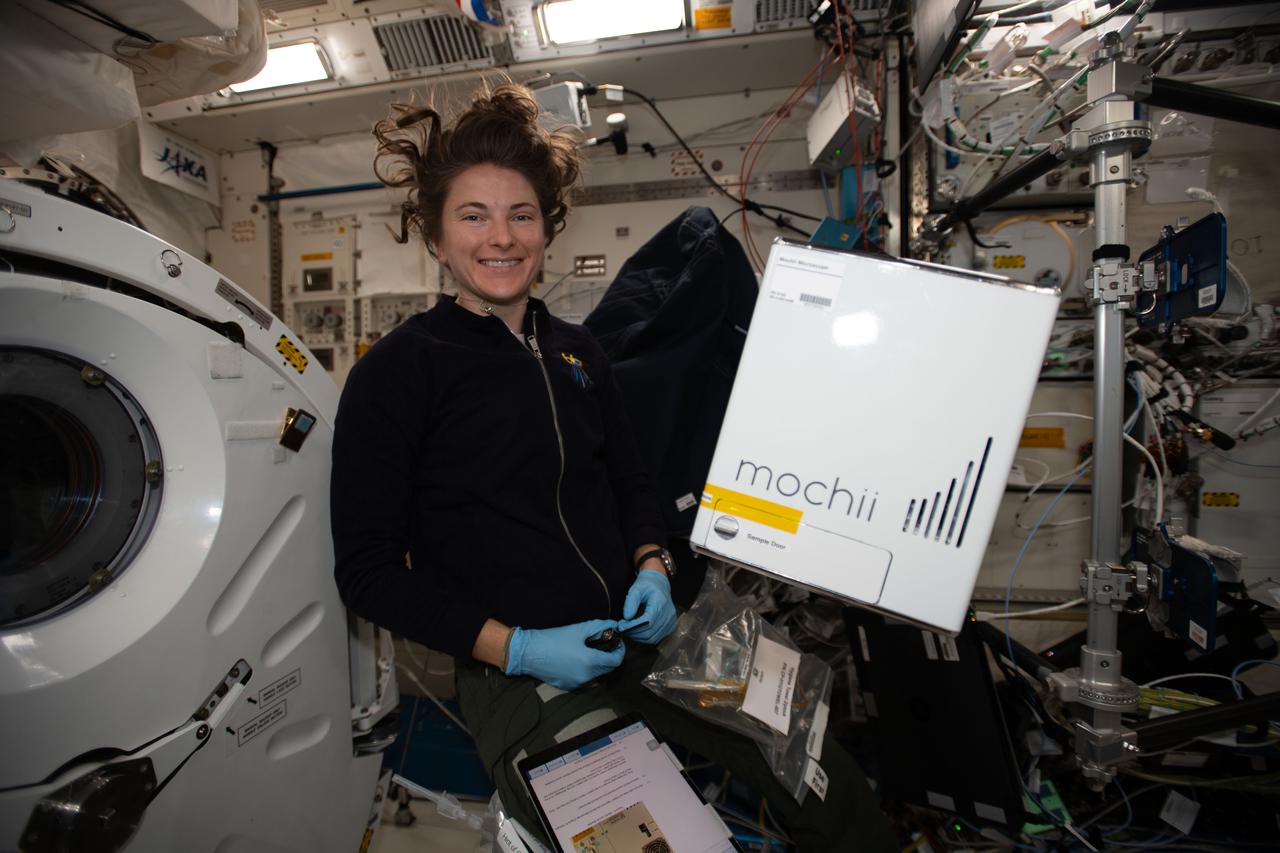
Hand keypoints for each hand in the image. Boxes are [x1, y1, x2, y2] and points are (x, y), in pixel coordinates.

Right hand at [504, 619, 624, 689]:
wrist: (528, 653)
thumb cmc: (552, 639)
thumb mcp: (578, 629)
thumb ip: (599, 626)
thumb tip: (613, 625)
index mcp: (590, 662)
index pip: (615, 661)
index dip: (620, 650)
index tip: (617, 642)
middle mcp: (586, 677)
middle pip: (608, 669)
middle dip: (610, 656)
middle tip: (605, 643)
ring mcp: (577, 684)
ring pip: (597, 675)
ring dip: (599, 664)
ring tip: (591, 650)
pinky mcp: (568, 686)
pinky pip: (585, 679)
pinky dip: (587, 670)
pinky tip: (578, 659)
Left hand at [620, 569, 677, 644]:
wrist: (660, 584)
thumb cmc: (648, 585)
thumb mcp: (636, 588)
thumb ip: (630, 602)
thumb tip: (627, 617)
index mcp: (660, 603)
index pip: (647, 622)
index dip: (632, 627)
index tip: (622, 624)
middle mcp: (668, 614)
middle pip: (649, 633)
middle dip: (633, 633)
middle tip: (623, 627)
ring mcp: (671, 621)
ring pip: (652, 639)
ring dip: (638, 637)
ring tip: (629, 628)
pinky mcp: (671, 626)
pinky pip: (657, 638)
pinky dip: (645, 637)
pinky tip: (639, 630)